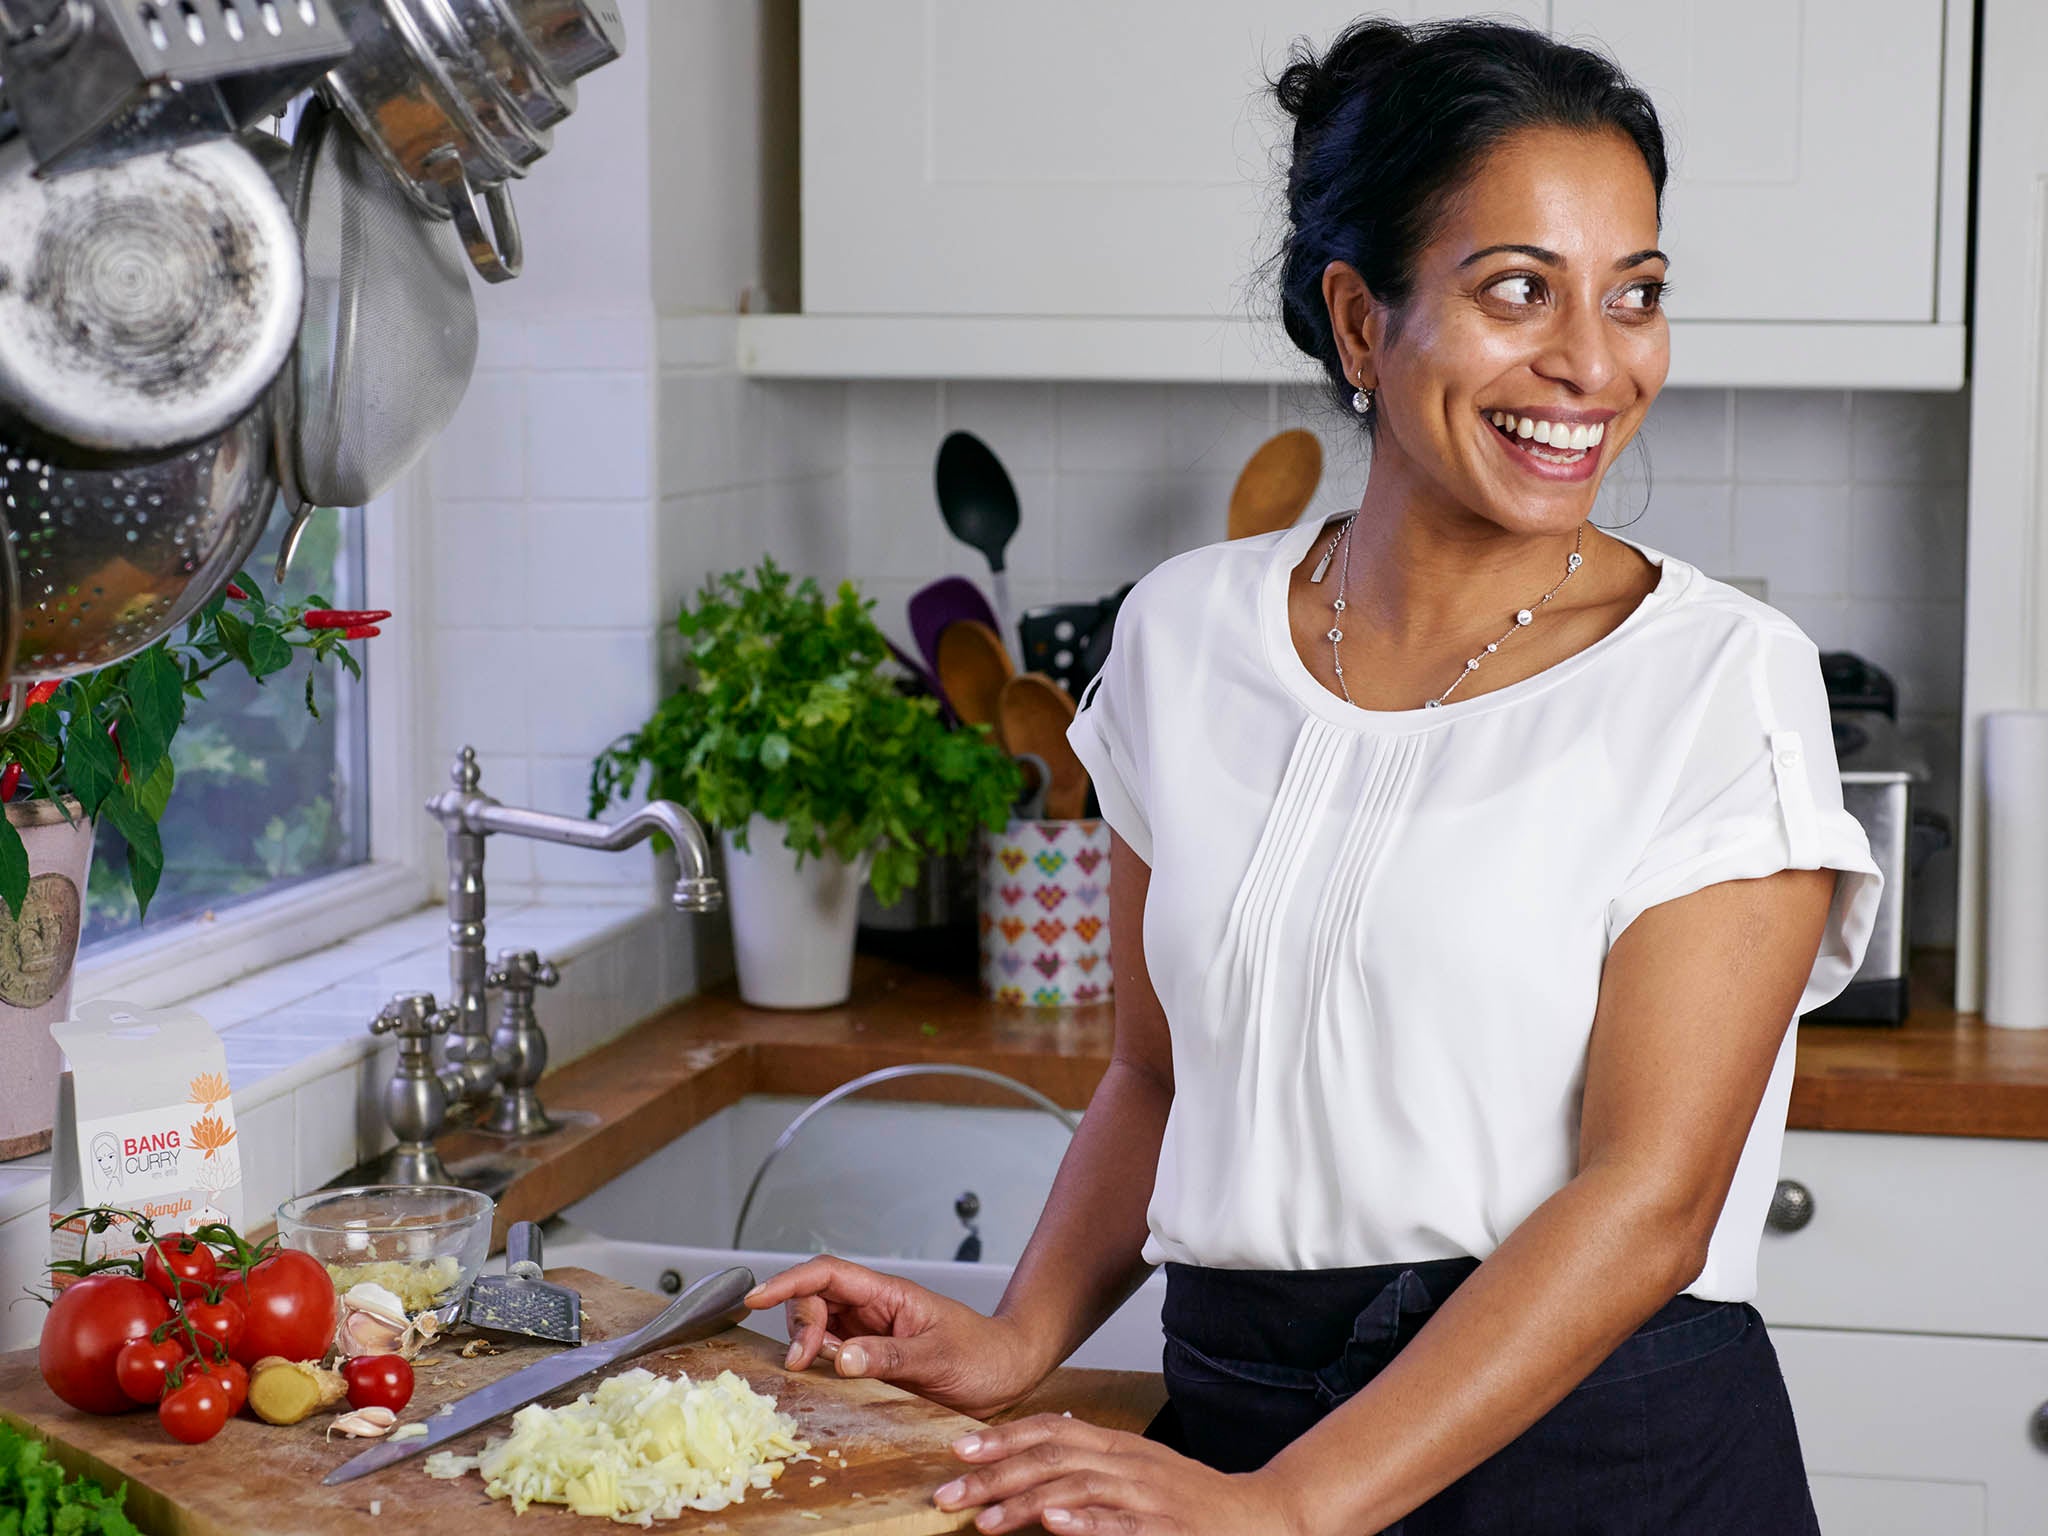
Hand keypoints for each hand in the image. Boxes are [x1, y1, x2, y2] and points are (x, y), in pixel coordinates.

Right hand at [743, 1254, 1041, 1417]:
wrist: (1008, 1373)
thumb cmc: (984, 1355)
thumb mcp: (939, 1357)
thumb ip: (890, 1357)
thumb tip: (840, 1357)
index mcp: (888, 1295)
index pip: (828, 1274)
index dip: (789, 1282)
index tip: (756, 1298)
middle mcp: (873, 1311)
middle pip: (813, 1300)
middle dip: (797, 1324)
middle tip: (802, 1362)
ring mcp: (869, 1336)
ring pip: (816, 1329)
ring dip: (804, 1347)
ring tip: (809, 1371)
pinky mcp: (871, 1362)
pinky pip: (831, 1358)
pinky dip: (816, 1368)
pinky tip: (817, 1383)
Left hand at [932, 1414, 1311, 1535]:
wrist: (1261, 1518)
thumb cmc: (1193, 1500)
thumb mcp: (1139, 1466)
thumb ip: (1093, 1452)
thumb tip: (1048, 1427)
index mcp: (1117, 1446)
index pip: (1050, 1429)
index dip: (1001, 1437)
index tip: (956, 1450)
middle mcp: (1127, 1463)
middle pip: (1050, 1459)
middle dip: (993, 1476)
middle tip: (945, 1495)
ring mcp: (1146, 1497)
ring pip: (1076, 1490)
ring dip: (1026, 1503)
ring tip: (985, 1519)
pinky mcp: (1164, 1530)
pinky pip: (1120, 1525)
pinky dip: (1086, 1524)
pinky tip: (1055, 1526)